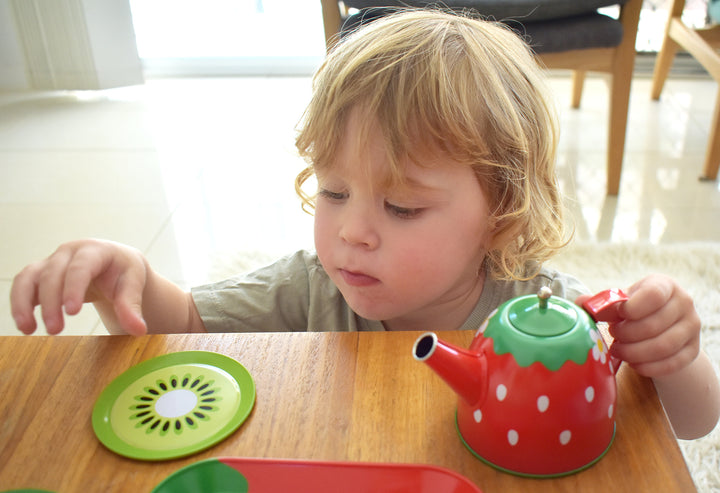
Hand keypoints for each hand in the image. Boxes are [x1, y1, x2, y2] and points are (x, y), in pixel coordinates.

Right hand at [10, 239, 148, 335]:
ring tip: (28, 329)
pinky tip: (25, 325)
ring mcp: (53, 261)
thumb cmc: (125, 273)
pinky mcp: (41, 273)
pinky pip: (23, 284)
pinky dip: (20, 303)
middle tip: (55, 330)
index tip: (72, 312)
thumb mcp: (134, 284)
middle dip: (51, 302)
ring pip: (30, 276)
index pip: (82, 266)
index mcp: (97, 250)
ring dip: (24, 302)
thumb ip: (133, 306)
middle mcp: (70, 252)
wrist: (115, 265)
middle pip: (53, 273)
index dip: (74, 287)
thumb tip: (138, 330)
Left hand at [582, 274, 700, 377]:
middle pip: (653, 325)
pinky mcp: (693, 351)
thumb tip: (580, 303)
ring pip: (662, 347)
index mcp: (664, 285)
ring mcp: (692, 328)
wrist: (664, 327)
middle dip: (626, 335)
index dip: (630, 309)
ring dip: (634, 352)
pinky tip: (633, 363)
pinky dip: (647, 367)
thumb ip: (602, 303)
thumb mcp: (622, 301)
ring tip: (618, 350)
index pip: (652, 295)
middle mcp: (684, 304)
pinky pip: (671, 364)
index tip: (617, 316)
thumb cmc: (636, 310)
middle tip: (613, 336)